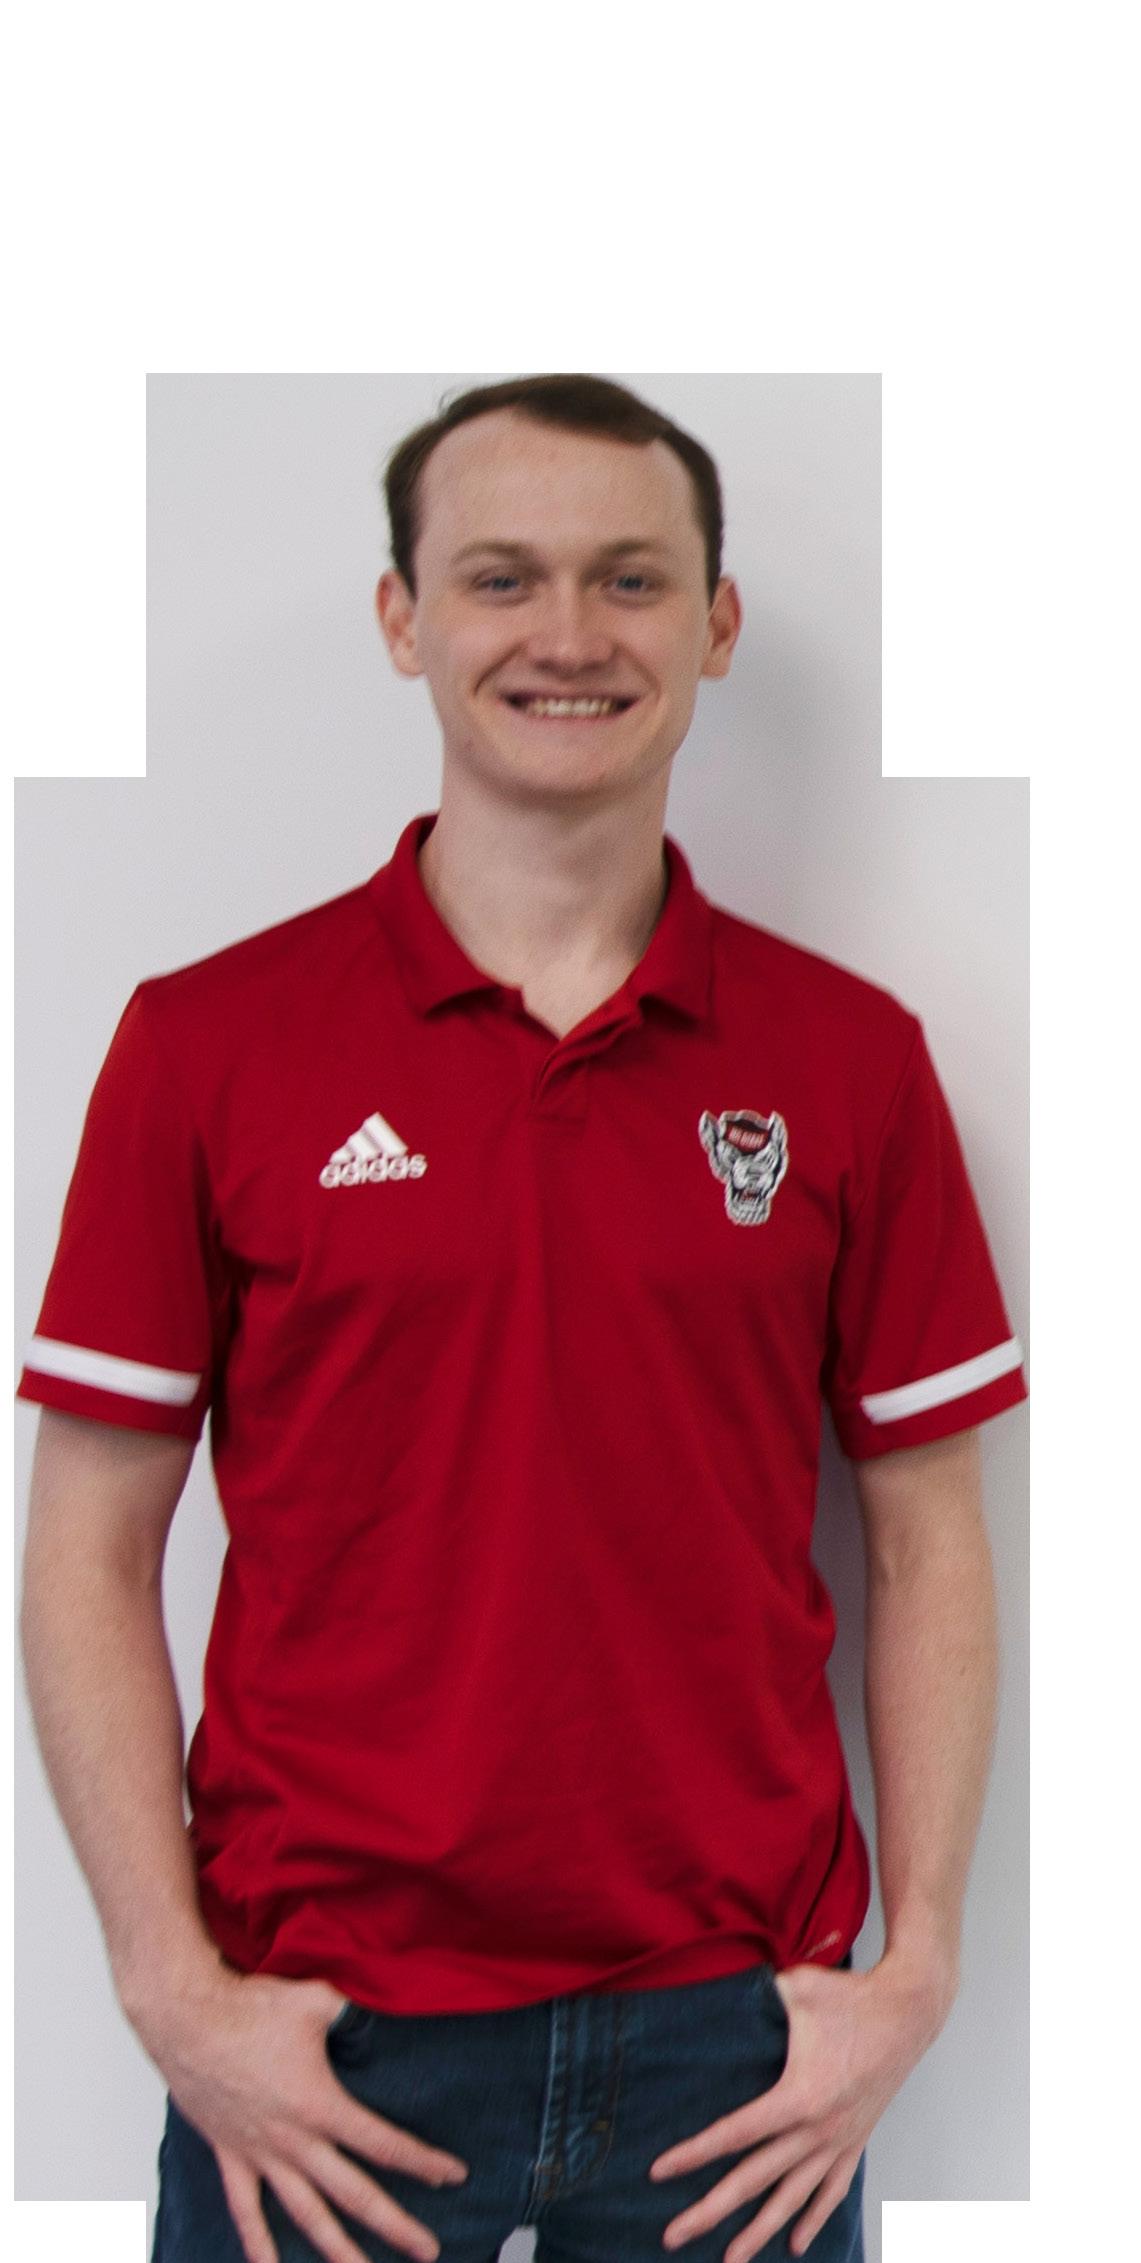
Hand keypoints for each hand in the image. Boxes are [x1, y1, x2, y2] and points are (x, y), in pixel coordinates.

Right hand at [132, 1962, 468, 2262]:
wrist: (186, 2019)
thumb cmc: (248, 2007)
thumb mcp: (316, 2001)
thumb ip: (353, 2012)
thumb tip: (383, 2008)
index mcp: (321, 2106)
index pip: (384, 2144)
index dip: (422, 2162)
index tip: (453, 2176)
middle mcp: (294, 2141)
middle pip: (355, 2195)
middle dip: (395, 2225)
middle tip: (429, 2249)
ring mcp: (261, 2154)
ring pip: (306, 2215)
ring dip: (338, 2250)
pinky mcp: (231, 2156)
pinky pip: (246, 2210)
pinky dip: (258, 2244)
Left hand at [647, 1951, 952, 2258]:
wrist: (909, 2010)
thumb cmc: (850, 1996)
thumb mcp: (796, 1988)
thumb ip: (756, 1994)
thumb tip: (719, 1988)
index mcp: (798, 2097)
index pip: (734, 2134)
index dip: (693, 2154)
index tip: (658, 2172)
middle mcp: (817, 2130)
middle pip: (754, 2180)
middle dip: (709, 2211)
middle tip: (672, 2236)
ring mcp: (840, 2141)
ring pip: (792, 2198)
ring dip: (758, 2232)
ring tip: (729, 2260)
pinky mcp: (857, 2141)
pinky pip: (831, 2191)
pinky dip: (812, 2219)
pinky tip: (793, 2244)